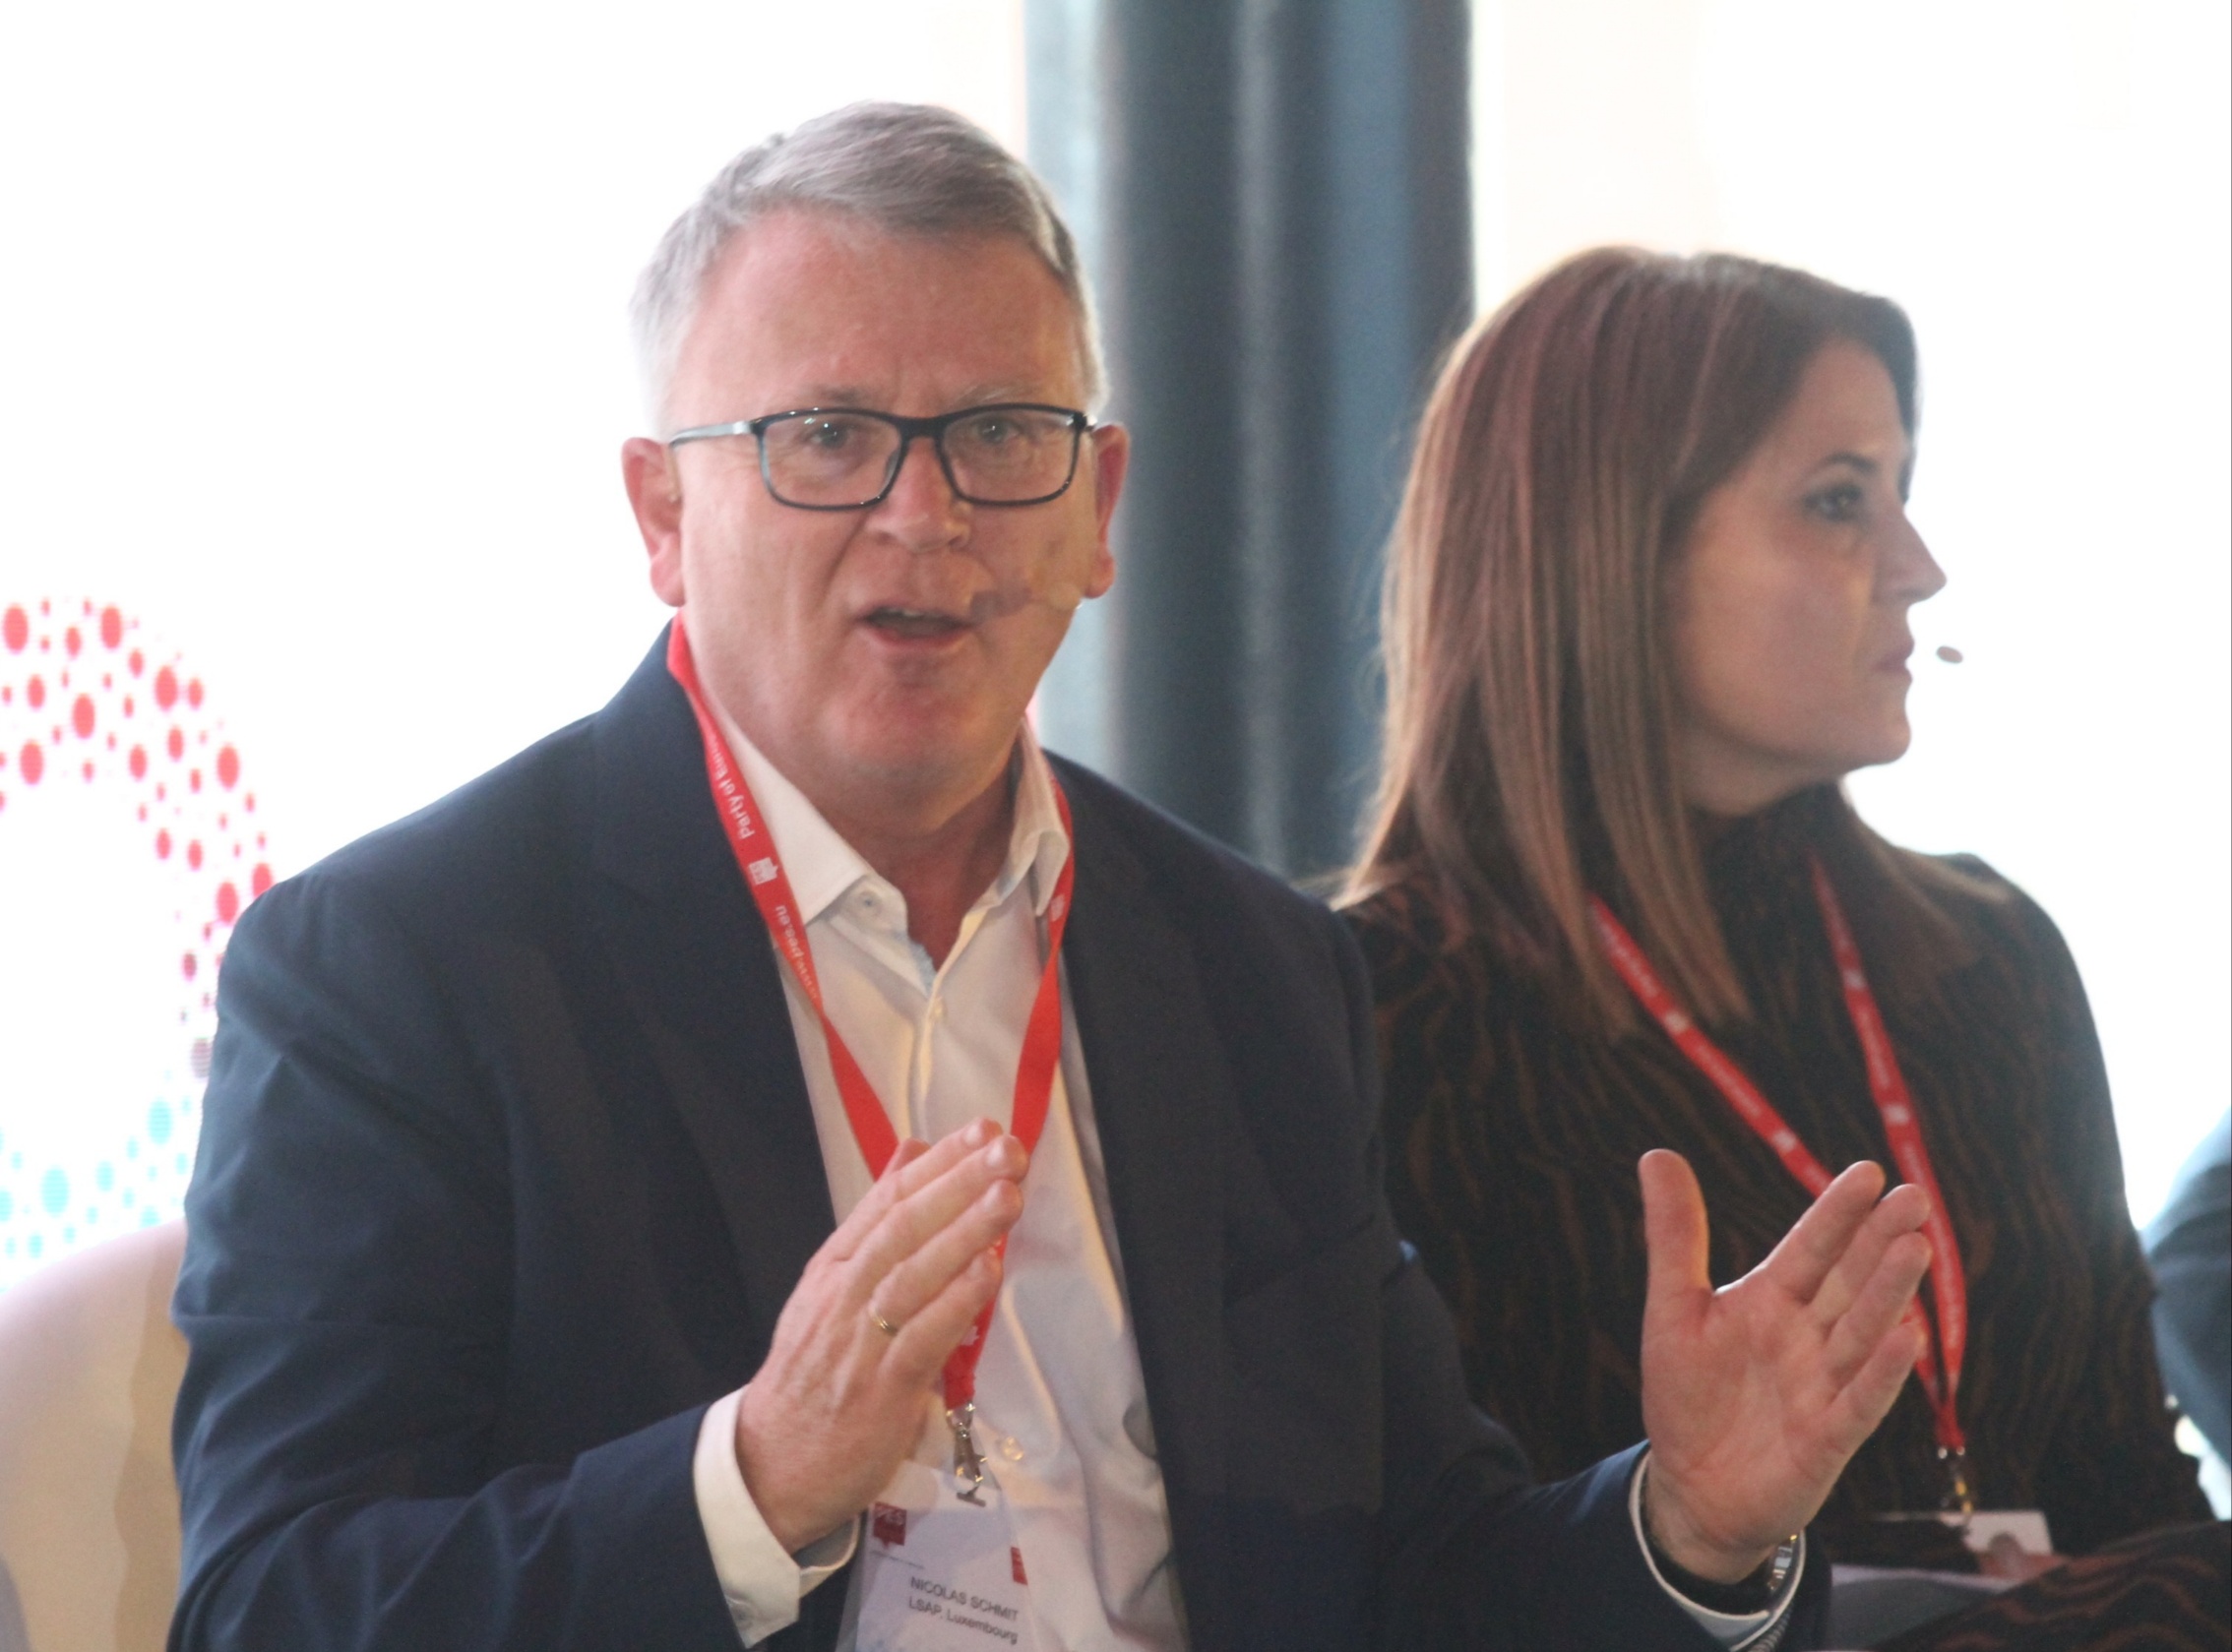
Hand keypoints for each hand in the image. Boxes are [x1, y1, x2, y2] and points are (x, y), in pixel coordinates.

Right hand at [734, 1118, 1027, 1550]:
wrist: (772, 1462)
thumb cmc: (816, 1371)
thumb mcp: (832, 1285)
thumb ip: (876, 1219)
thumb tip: (913, 1151)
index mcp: (834, 1267)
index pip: (887, 1202)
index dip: (939, 1164)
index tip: (982, 1131)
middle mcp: (844, 1295)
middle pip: (902, 1229)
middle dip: (958, 1184)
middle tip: (1006, 1149)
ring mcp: (861, 1342)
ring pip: (913, 1276)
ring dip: (964, 1232)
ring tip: (1006, 1196)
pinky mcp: (881, 1391)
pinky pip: (921, 1340)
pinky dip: (954, 1304)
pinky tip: (986, 1274)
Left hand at [1638, 1150, 1931, 1582]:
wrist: (1691, 1489)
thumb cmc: (1688, 1397)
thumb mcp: (1673, 1310)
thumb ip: (1675, 1237)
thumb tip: (1657, 1154)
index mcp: (1771, 1301)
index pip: (1810, 1248)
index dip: (1837, 1213)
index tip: (1868, 1172)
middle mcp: (1807, 1337)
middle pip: (1849, 1282)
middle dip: (1879, 1241)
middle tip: (1914, 1198)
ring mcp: (1822, 1386)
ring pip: (1862, 1332)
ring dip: (1887, 1293)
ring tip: (1914, 1247)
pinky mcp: (1827, 1438)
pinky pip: (1860, 1401)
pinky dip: (1884, 1372)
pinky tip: (1908, 1335)